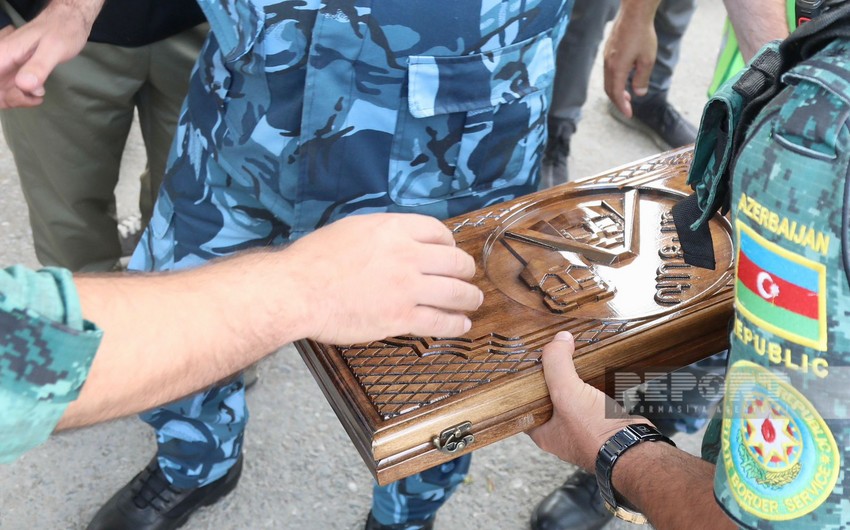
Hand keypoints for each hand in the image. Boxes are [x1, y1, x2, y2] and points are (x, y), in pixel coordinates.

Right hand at [0, 0, 102, 107]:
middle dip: (10, 98)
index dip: (2, 93)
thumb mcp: (54, 49)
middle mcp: (2, 59)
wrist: (69, 20)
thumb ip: (39, 66)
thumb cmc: (63, 31)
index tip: (18, 95)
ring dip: (18, 98)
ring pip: (2, 89)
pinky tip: (39, 92)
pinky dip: (23, 94)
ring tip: (39, 92)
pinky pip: (13, 86)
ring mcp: (9, 64)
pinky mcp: (18, 68)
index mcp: (4, 53)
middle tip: (33, 96)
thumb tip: (24, 85)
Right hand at [287, 213, 482, 343]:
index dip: (449, 243)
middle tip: (466, 277)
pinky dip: (456, 324)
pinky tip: (462, 324)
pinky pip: (440, 321)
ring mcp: (407, 288)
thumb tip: (396, 239)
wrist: (299, 289)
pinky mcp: (401, 318)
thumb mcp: (352, 229)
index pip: (438, 231)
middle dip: (465, 270)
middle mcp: (407, 255)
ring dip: (469, 297)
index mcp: (394, 229)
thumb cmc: (315, 259)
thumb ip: (381, 233)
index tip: (449, 251)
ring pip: (455, 292)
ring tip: (473, 301)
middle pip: (455, 261)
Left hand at [527, 332, 644, 470]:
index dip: (523, 385)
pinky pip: (594, 398)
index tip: (527, 364)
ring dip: (574, 378)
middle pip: (549, 397)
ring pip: (573, 397)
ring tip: (570, 355)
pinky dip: (594, 383)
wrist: (634, 449)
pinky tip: (594, 367)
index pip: (524, 405)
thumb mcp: (566, 392)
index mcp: (543, 432)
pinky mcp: (603, 422)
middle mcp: (561, 432)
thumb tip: (559, 338)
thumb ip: (557, 363)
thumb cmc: (595, 432)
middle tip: (551, 354)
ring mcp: (583, 427)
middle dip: (551, 377)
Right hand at [603, 1, 658, 117]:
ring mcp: (607, 57)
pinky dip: (615, 80)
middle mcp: (608, 64)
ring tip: (628, 95)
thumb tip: (639, 92)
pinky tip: (625, 77)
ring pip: (608, 80)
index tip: (629, 114)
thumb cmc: (642, 35)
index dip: (622, 106)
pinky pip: (608, 71)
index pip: (616, 93)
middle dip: (618, 101)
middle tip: (628, 107)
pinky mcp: (608, 51)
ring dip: (617, 90)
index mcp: (617, 69)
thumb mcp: (647, 59)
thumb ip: (642, 78)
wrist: (634, 14)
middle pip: (609, 89)